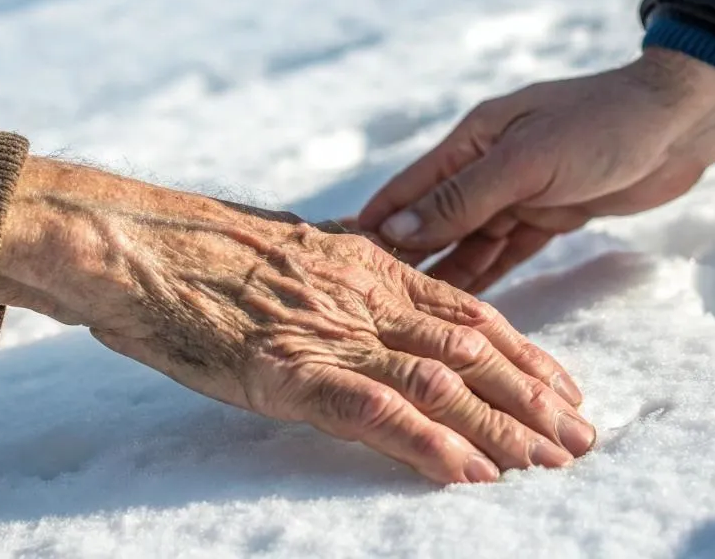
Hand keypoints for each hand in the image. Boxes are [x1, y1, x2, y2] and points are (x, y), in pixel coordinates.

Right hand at [0, 159, 594, 483]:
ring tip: (550, 461)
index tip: (563, 385)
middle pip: (470, 349)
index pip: (467, 310)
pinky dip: (426, 443)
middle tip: (583, 437)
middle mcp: (361, 296)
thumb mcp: (281, 251)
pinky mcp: (288, 370)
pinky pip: (373, 410)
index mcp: (364, 264)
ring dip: (499, 426)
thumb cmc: (191, 249)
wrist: (130, 242)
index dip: (522, 352)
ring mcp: (327, 333)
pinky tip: (468, 472)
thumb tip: (355, 302)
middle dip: (532, 397)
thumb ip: (330, 278)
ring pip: (438, 381)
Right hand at [358, 48, 714, 292]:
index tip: (338, 259)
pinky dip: (485, 275)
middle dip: (404, 258)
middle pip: (434, 221)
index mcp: (472, 141)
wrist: (681, 123)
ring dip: (443, 275)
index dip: (374, 222)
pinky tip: (460, 307)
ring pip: (469, 242)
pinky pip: (506, 251)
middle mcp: (486, 167)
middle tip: (366, 305)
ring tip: (407, 318)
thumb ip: (461, 199)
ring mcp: (517, 192)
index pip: (408, 190)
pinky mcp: (549, 214)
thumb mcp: (525, 163)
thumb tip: (395, 230)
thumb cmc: (601, 127)